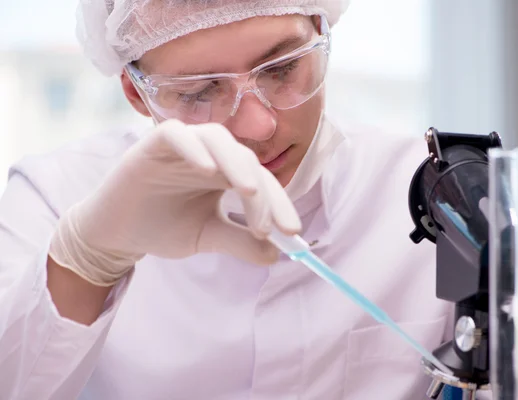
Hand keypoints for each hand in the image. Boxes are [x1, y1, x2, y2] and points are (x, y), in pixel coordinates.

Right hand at [49, 119, 300, 285]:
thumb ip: (240, 242)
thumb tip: (277, 254)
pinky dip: (193, 147)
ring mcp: (183, 146)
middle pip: (246, 159)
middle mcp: (210, 155)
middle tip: (267, 226)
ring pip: (217, 138)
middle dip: (262, 192)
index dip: (279, 204)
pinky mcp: (154, 143)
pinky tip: (206, 169)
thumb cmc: (162, 228)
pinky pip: (176, 134)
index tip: (292, 233)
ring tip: (246, 192)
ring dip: (236, 163)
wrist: (117, 234)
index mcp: (227, 174)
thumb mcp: (207, 236)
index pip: (262, 180)